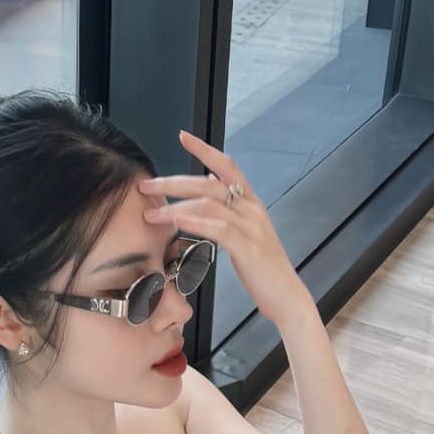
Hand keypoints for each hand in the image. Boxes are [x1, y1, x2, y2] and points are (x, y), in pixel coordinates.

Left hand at [138, 130, 310, 328]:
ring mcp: (251, 227)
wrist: (286, 296)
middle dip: (174, 183)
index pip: (227, 167)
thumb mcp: (246, 231)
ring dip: (176, 207)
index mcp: (251, 204)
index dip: (205, 150)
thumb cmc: (262, 268)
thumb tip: (211, 183)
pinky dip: (195, 223)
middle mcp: (252, 209)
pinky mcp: (248, 247)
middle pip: (209, 184)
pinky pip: (218, 228)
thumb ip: (230, 208)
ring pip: (210, 204)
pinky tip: (176, 223)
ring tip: (151, 213)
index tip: (183, 136)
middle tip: (147, 186)